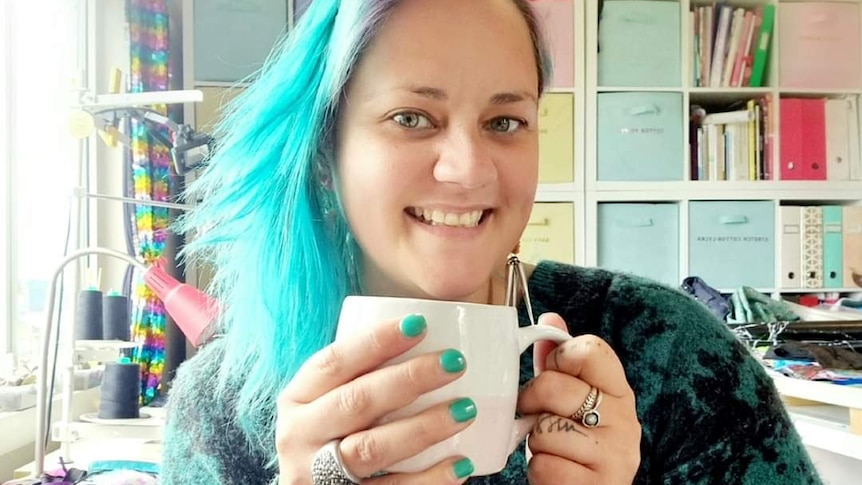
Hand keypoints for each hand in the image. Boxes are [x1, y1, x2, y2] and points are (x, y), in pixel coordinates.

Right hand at [275, 315, 476, 483]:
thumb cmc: (337, 433)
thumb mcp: (331, 402)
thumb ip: (363, 374)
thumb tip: (430, 331)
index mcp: (297, 398)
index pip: (333, 362)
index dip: (375, 341)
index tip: (418, 324)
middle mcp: (299, 436)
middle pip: (356, 402)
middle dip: (408, 379)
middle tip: (455, 362)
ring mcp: (316, 476)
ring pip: (371, 448)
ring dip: (423, 427)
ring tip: (466, 410)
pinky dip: (429, 480)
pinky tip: (461, 465)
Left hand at [517, 313, 640, 484]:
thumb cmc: (575, 442)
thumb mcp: (569, 398)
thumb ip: (560, 360)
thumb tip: (550, 318)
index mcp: (619, 388)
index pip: (589, 349)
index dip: (558, 359)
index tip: (552, 374)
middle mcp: (625, 418)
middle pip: (553, 386)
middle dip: (533, 403)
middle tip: (539, 416)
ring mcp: (616, 454)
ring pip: (544, 429)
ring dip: (536, 443)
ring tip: (554, 448)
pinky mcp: (600, 484)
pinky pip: (545, 466)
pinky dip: (540, 471)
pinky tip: (557, 471)